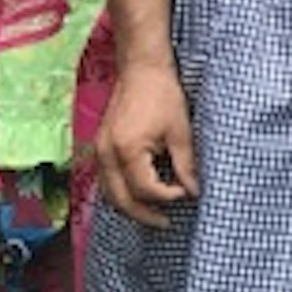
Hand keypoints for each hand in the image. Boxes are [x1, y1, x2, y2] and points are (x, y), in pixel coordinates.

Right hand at [95, 61, 198, 227]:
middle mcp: (106, 154)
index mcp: (127, 150)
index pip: (145, 189)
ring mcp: (99, 151)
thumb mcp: (180, 131)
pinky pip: (106, 180)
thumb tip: (193, 191)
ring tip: (153, 215)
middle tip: (165, 224)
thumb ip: (186, 165)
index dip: (167, 196)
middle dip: (143, 215)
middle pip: (120, 200)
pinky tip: (138, 195)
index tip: (186, 192)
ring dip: (129, 207)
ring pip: (109, 193)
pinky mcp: (99, 146)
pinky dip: (120, 192)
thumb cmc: (163, 94)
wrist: (141, 68)